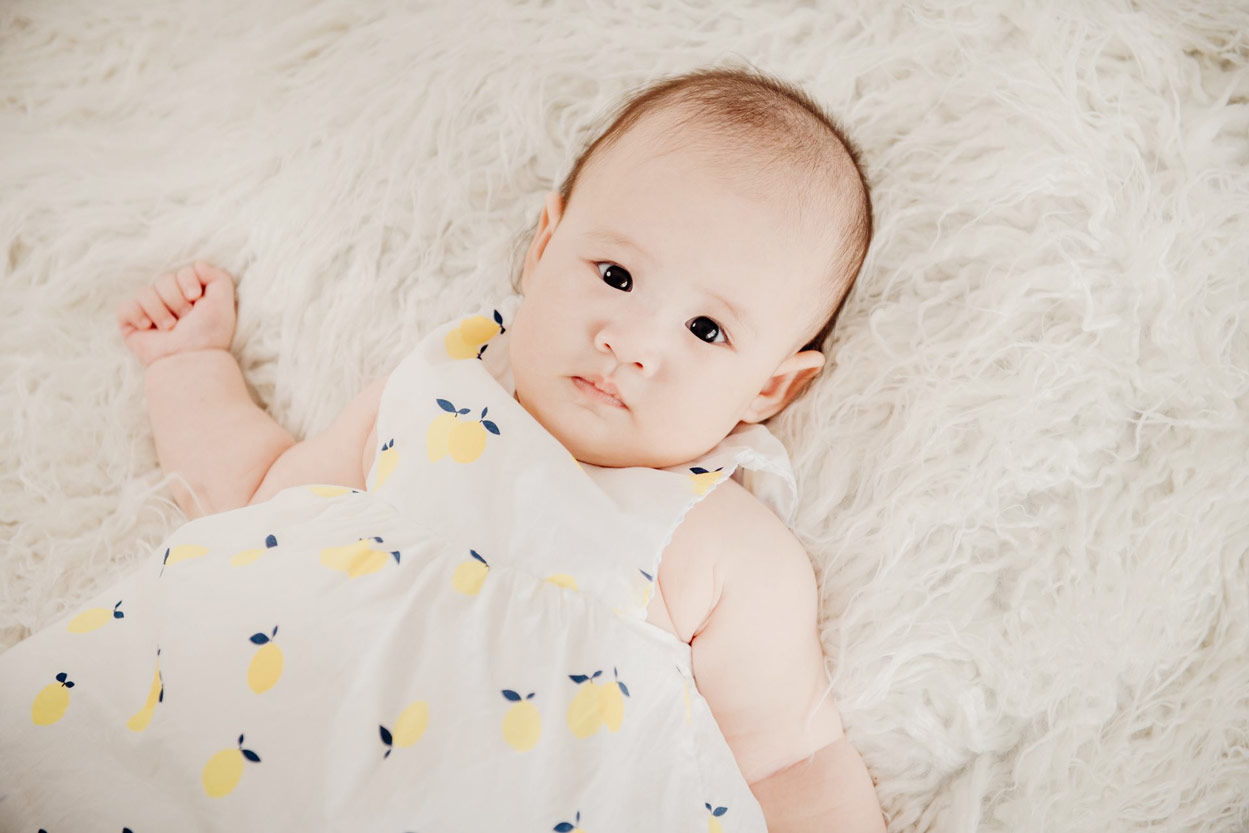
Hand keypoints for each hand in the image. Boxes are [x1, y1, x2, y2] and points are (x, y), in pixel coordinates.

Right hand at [117, 261, 237, 368]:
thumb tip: (197, 264)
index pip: (182, 271)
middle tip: (185, 319)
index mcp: (189, 295)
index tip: (196, 299)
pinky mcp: (131, 324)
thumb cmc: (209, 334)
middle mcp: (169, 302)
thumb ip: (218, 276)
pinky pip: (126, 307)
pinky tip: (148, 328)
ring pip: (145, 292)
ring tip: (169, 328)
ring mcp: (149, 312)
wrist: (190, 359)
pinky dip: (137, 315)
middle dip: (176, 299)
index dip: (188, 283)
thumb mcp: (223, 301)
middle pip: (163, 279)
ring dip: (160, 311)